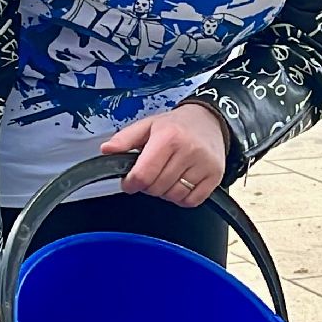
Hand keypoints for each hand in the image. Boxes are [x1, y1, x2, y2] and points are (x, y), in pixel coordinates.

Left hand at [100, 103, 229, 207]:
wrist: (210, 121)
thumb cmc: (176, 125)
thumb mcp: (148, 125)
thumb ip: (124, 138)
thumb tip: (106, 150)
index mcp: (168, 137)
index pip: (143, 176)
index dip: (131, 184)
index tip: (130, 182)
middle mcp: (188, 151)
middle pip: (157, 188)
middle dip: (149, 186)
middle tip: (153, 173)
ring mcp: (204, 165)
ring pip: (174, 196)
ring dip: (166, 192)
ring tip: (168, 176)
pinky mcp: (215, 176)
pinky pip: (192, 201)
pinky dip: (183, 198)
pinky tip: (181, 183)